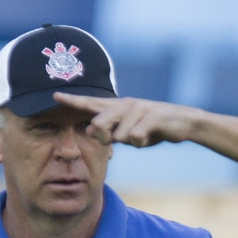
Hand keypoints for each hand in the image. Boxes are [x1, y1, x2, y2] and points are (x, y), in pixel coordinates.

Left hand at [53, 93, 195, 147]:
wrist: (183, 122)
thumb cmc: (151, 128)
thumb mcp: (127, 132)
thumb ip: (108, 131)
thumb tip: (88, 130)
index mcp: (116, 108)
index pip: (89, 103)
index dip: (72, 100)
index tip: (54, 95)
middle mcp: (124, 105)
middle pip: (99, 124)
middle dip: (103, 137)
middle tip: (115, 141)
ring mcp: (138, 109)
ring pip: (119, 135)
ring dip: (130, 141)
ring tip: (142, 135)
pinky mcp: (151, 117)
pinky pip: (136, 138)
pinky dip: (141, 142)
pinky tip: (149, 137)